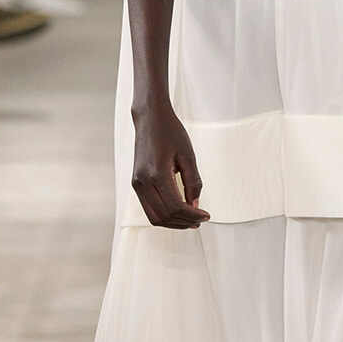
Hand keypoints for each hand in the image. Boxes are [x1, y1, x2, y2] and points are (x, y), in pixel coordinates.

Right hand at [131, 101, 209, 227]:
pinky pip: (150, 209)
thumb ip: (193, 182)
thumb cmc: (169, 131)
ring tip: (191, 220)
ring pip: (155, 217)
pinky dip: (165, 215)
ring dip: (174, 222)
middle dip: (185, 222)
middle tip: (201, 220)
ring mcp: (137, 184)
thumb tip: (196, 205)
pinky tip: (179, 212)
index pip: (175, 207)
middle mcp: (142, 182)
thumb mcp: (188, 155)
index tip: (206, 215)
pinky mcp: (136, 184)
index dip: (193, 215)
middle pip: (165, 216)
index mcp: (156, 174)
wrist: (150, 118)